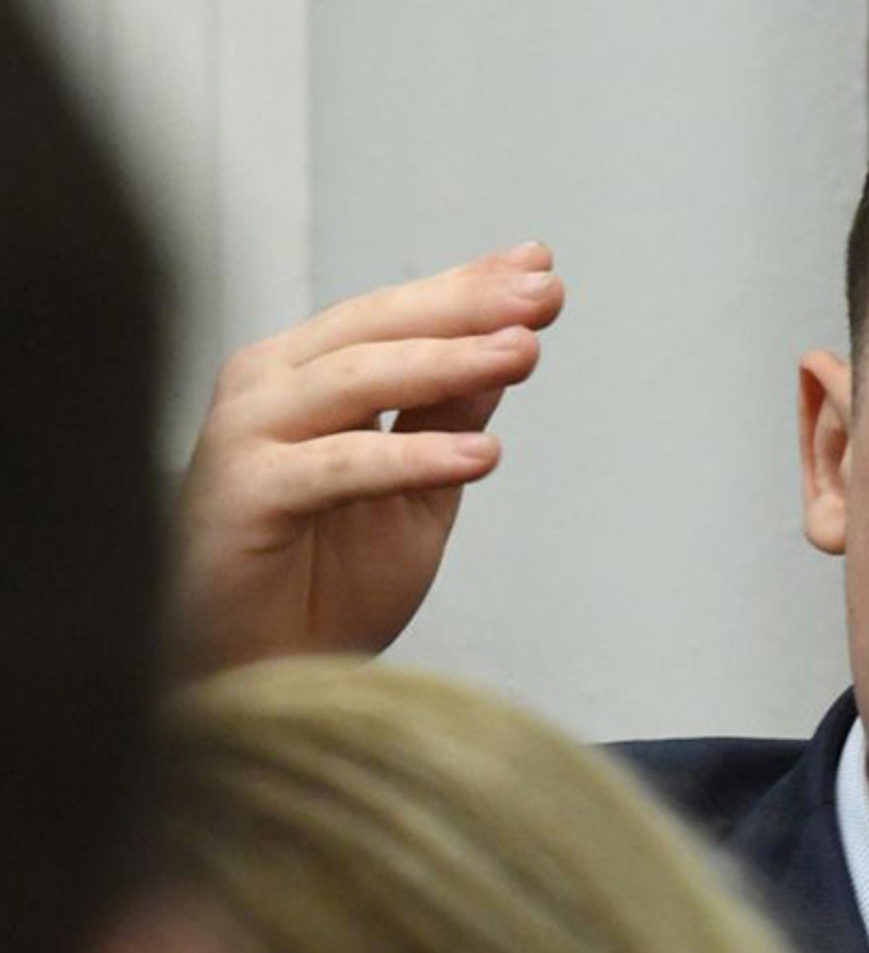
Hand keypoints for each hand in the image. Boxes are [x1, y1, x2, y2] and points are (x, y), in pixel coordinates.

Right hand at [174, 241, 565, 670]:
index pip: (394, 317)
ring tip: (525, 353)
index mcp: (306, 377)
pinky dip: (413, 458)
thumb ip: (450, 418)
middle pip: (376, 328)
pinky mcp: (242, 496)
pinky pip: (340, 466)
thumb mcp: (417, 494)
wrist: (256, 686)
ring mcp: (246, 437)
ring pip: (358, 380)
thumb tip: (513, 342)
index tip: (541, 266)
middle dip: (466, 306)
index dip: (467, 288)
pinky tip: (484, 454)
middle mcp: (268, 390)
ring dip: (449, 363)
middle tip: (542, 293)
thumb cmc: (324, 590)